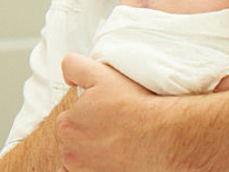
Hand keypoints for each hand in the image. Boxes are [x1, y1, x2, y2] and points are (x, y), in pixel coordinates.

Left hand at [57, 53, 159, 171]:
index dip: (85, 111)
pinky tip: (105, 159)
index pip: (68, 117)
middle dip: (86, 131)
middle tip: (110, 124)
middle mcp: (71, 152)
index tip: (102, 110)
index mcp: (67, 124)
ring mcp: (84, 170)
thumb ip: (74, 67)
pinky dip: (90, 167)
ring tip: (112, 141)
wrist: (161, 135)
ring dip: (89, 152)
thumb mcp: (100, 73)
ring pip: (78, 159)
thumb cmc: (133, 106)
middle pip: (72, 139)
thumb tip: (67, 76)